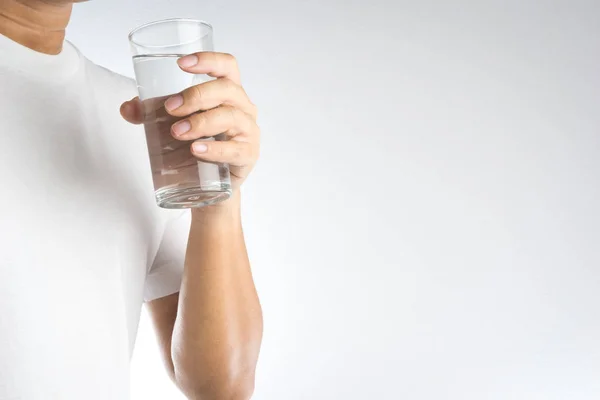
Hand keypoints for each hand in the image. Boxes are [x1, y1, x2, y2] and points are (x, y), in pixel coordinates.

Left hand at [120, 52, 259, 192]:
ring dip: (201, 122)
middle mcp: (243, 107)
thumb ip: (149, 113)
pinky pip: (236, 149)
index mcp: (228, 91)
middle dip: (196, 96)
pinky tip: (197, 149)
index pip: (227, 66)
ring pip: (231, 117)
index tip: (181, 64)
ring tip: (177, 133)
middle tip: (170, 109)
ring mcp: (248, 131)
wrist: (209, 184)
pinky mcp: (248, 155)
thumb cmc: (198, 143)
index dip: (208, 60)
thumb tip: (127, 108)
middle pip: (226, 90)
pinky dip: (215, 149)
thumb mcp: (172, 123)